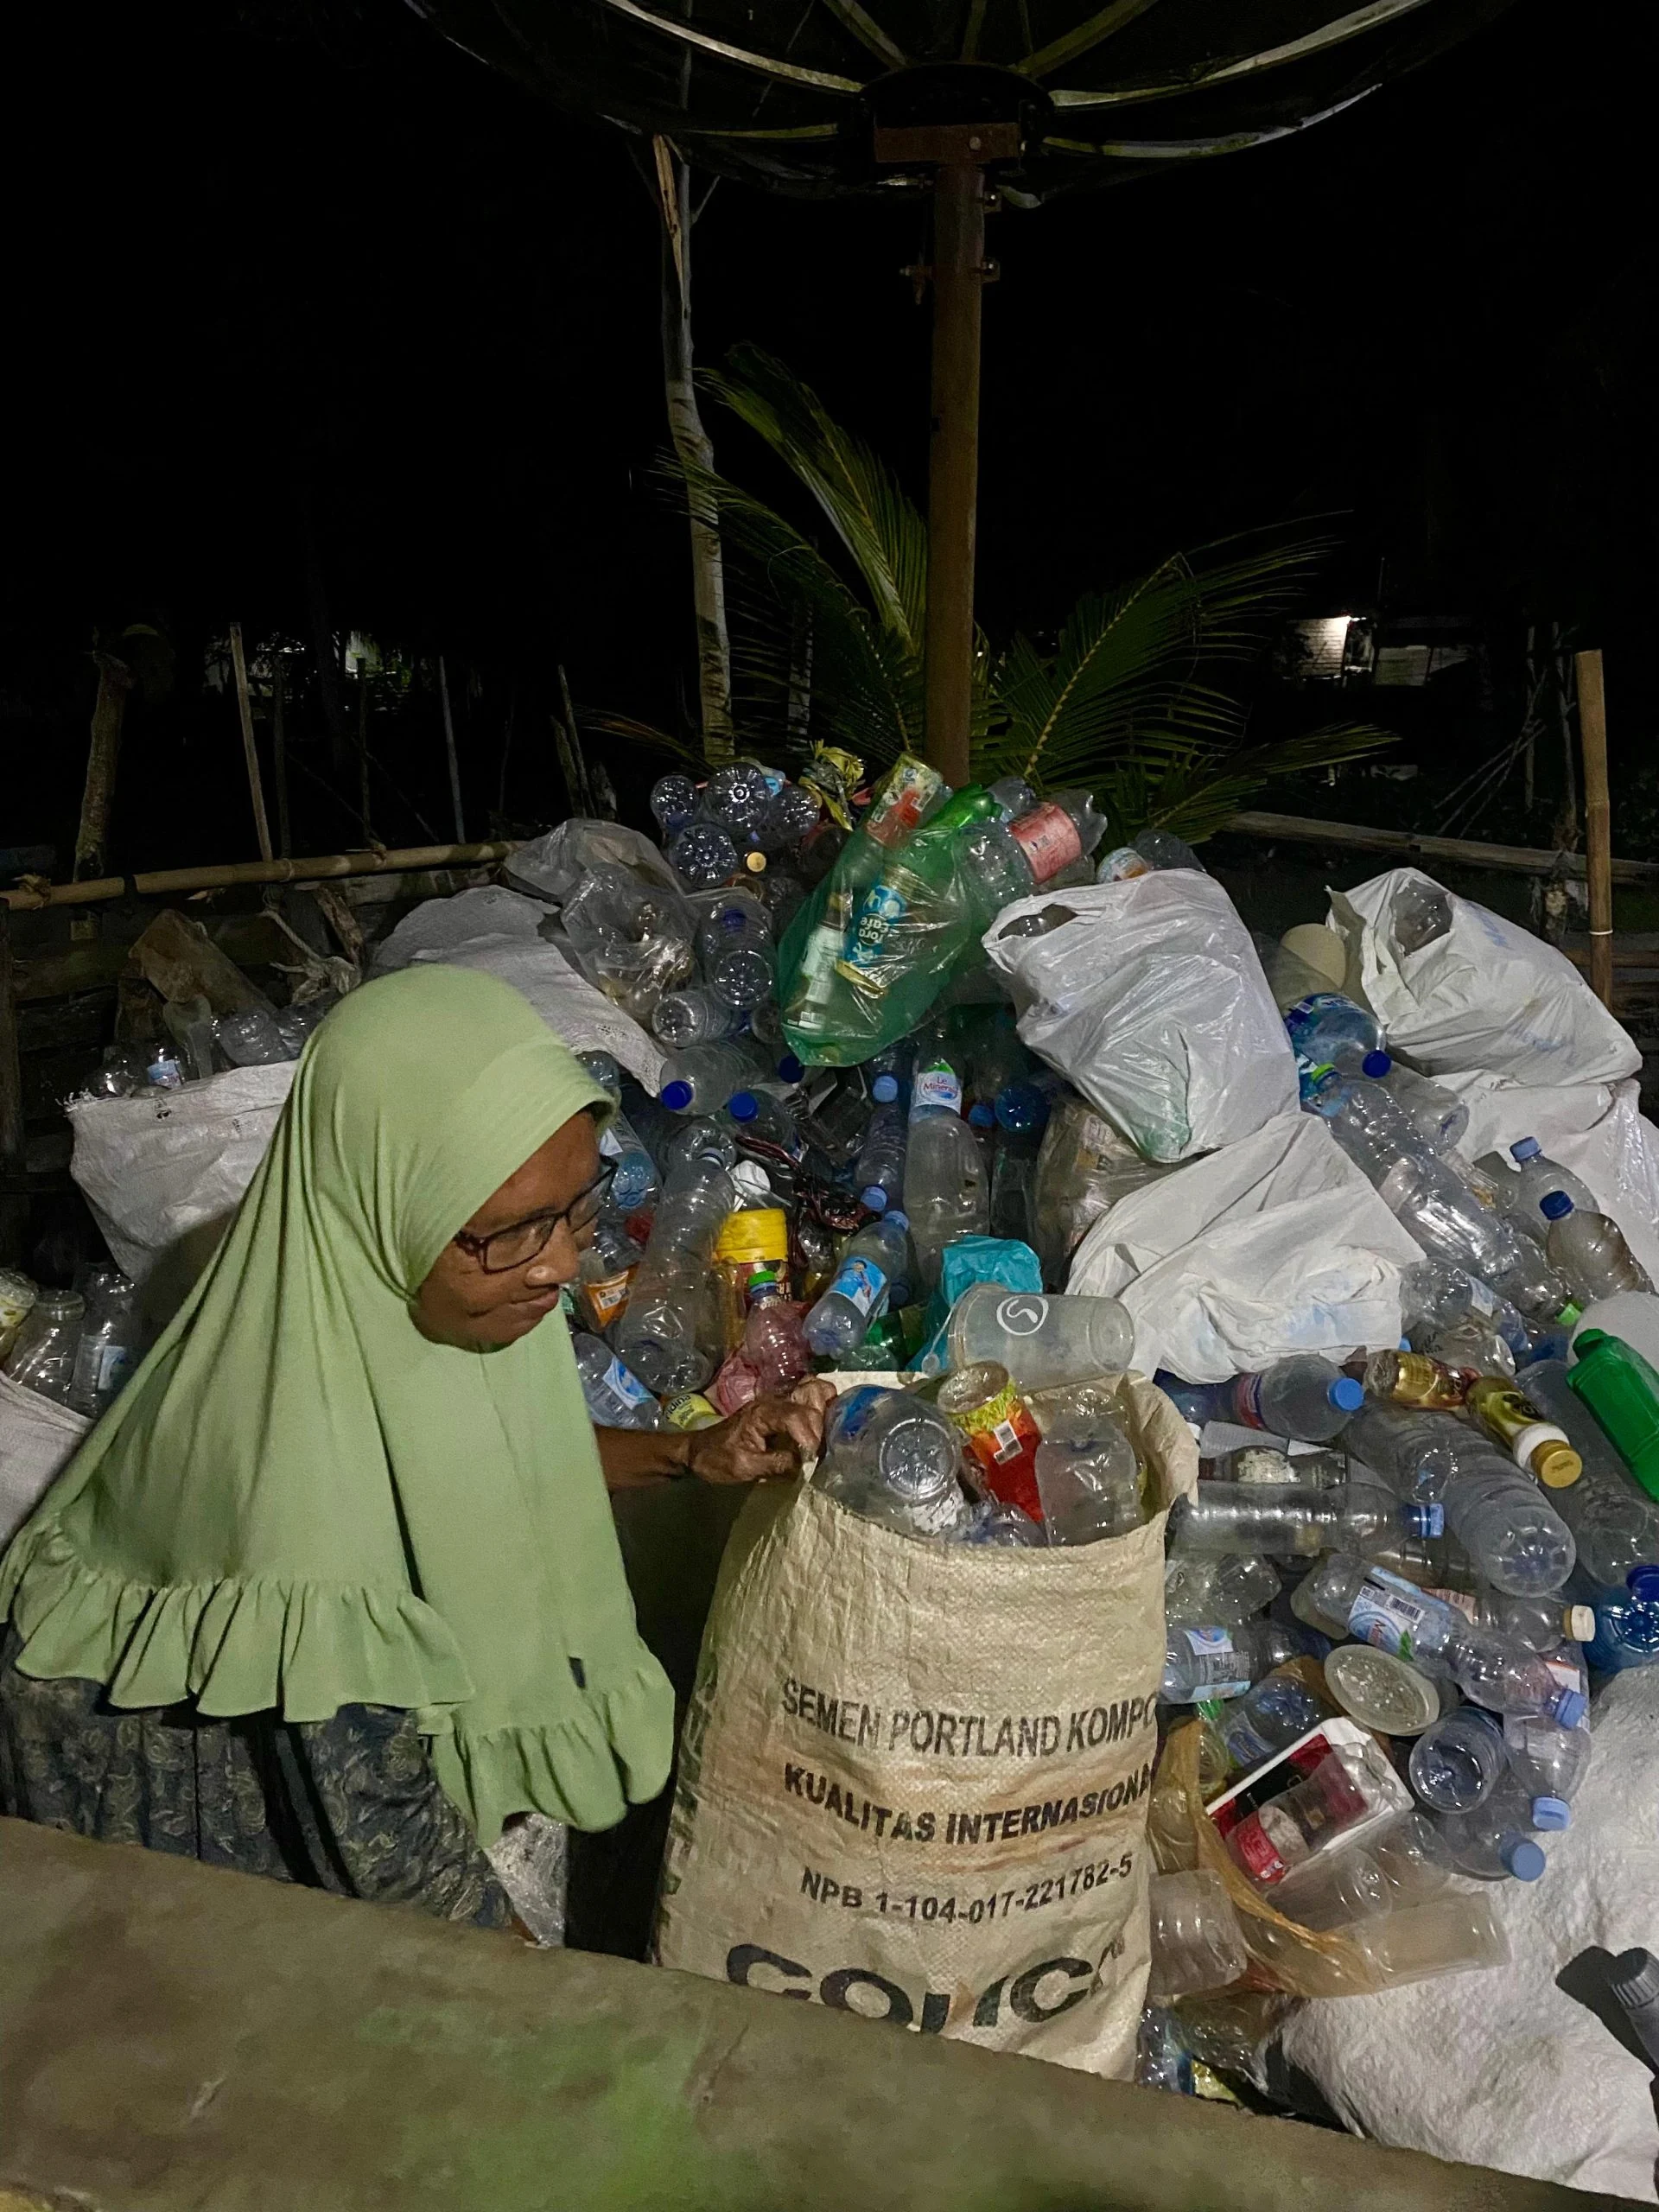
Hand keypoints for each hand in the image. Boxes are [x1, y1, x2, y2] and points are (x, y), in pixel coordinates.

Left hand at [686, 1378, 836, 1485]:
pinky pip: (806, 1401)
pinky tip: (822, 1430)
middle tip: (822, 1448)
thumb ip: (777, 1464)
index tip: (813, 1456)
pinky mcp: (779, 1410)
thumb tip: (806, 1465)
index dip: (810, 1436)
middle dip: (822, 1422)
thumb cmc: (717, 1459)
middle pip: (811, 1396)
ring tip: (828, 1436)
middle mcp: (773, 1401)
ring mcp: (777, 1403)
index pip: (796, 1416)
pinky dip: (819, 1411)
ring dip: (825, 1410)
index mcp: (762, 1413)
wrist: (697, 1451)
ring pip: (812, 1392)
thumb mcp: (745, 1467)